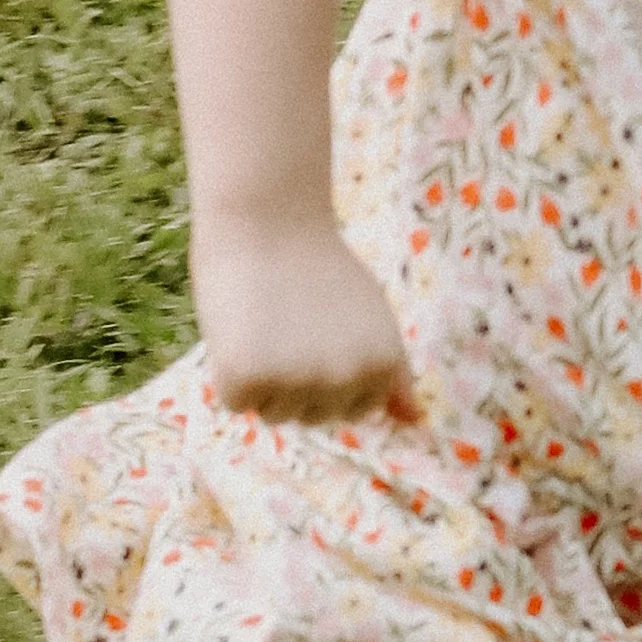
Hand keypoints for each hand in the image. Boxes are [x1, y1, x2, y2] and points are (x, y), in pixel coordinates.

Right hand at [192, 218, 415, 423]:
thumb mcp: (374, 316)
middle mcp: (344, 381)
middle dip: (296, 382)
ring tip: (265, 326)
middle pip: (312, 417)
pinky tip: (240, 331)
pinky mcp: (247, 379)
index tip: (319, 334)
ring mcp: (296, 383)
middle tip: (287, 325)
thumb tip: (412, 421)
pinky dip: (230, 374)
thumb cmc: (318, 265)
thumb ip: (392, 370)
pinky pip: (237, 402)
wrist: (268, 219)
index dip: (330, 376)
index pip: (353, 411)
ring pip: (274, 415)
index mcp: (381, 367)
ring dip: (264, 380)